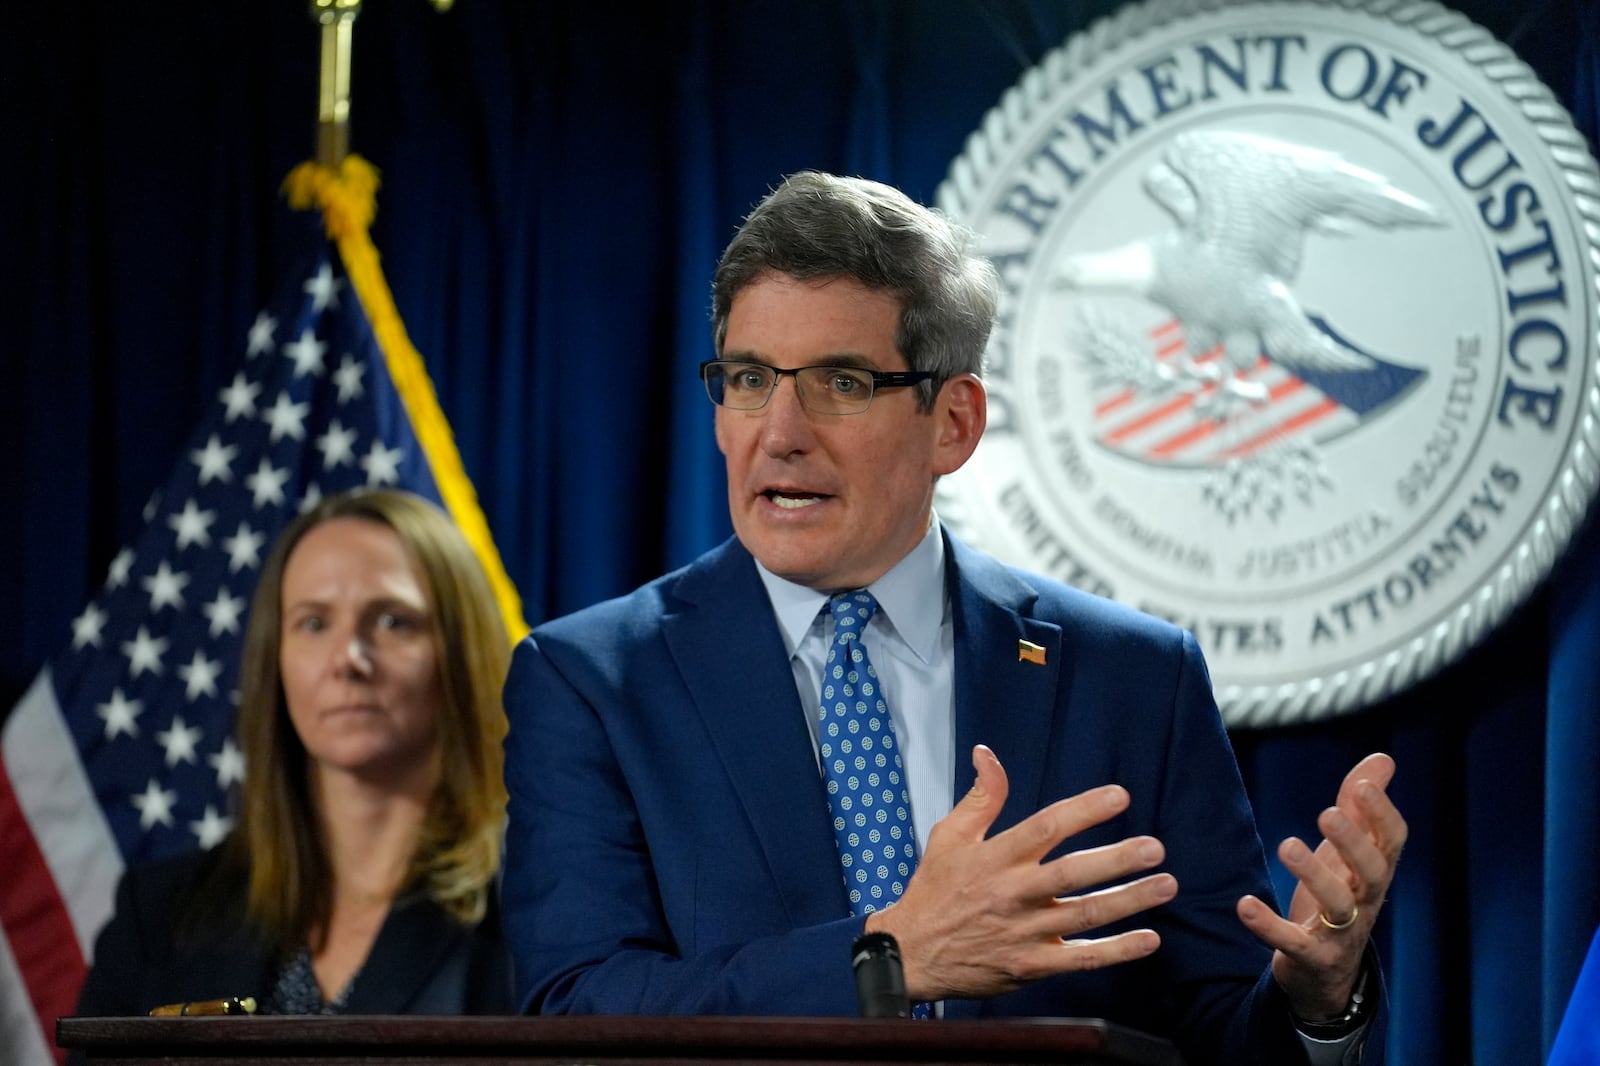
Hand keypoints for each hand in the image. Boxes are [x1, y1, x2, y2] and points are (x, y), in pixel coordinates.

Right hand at [865, 744, 1176, 1001]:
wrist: (912, 953)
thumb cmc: (934, 889)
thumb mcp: (948, 835)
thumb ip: (981, 797)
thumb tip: (989, 754)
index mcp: (995, 857)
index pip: (1045, 828)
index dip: (1084, 811)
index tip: (1120, 796)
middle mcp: (1013, 893)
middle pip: (1072, 874)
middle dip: (1117, 860)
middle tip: (1155, 848)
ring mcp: (1024, 932)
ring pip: (1084, 916)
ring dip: (1129, 901)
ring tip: (1166, 885)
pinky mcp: (1031, 966)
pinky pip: (1080, 959)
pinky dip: (1117, 952)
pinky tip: (1149, 940)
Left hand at [1236, 752, 1407, 1020]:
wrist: (1327, 971)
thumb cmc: (1341, 895)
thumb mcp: (1351, 852)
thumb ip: (1361, 807)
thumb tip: (1383, 759)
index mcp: (1375, 871)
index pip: (1392, 841)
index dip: (1382, 814)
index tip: (1361, 785)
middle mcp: (1365, 901)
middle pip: (1372, 872)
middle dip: (1352, 842)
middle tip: (1328, 813)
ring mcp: (1341, 933)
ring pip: (1338, 905)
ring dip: (1314, 875)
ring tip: (1287, 845)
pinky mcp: (1311, 957)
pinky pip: (1293, 942)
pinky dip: (1269, 926)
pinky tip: (1244, 905)